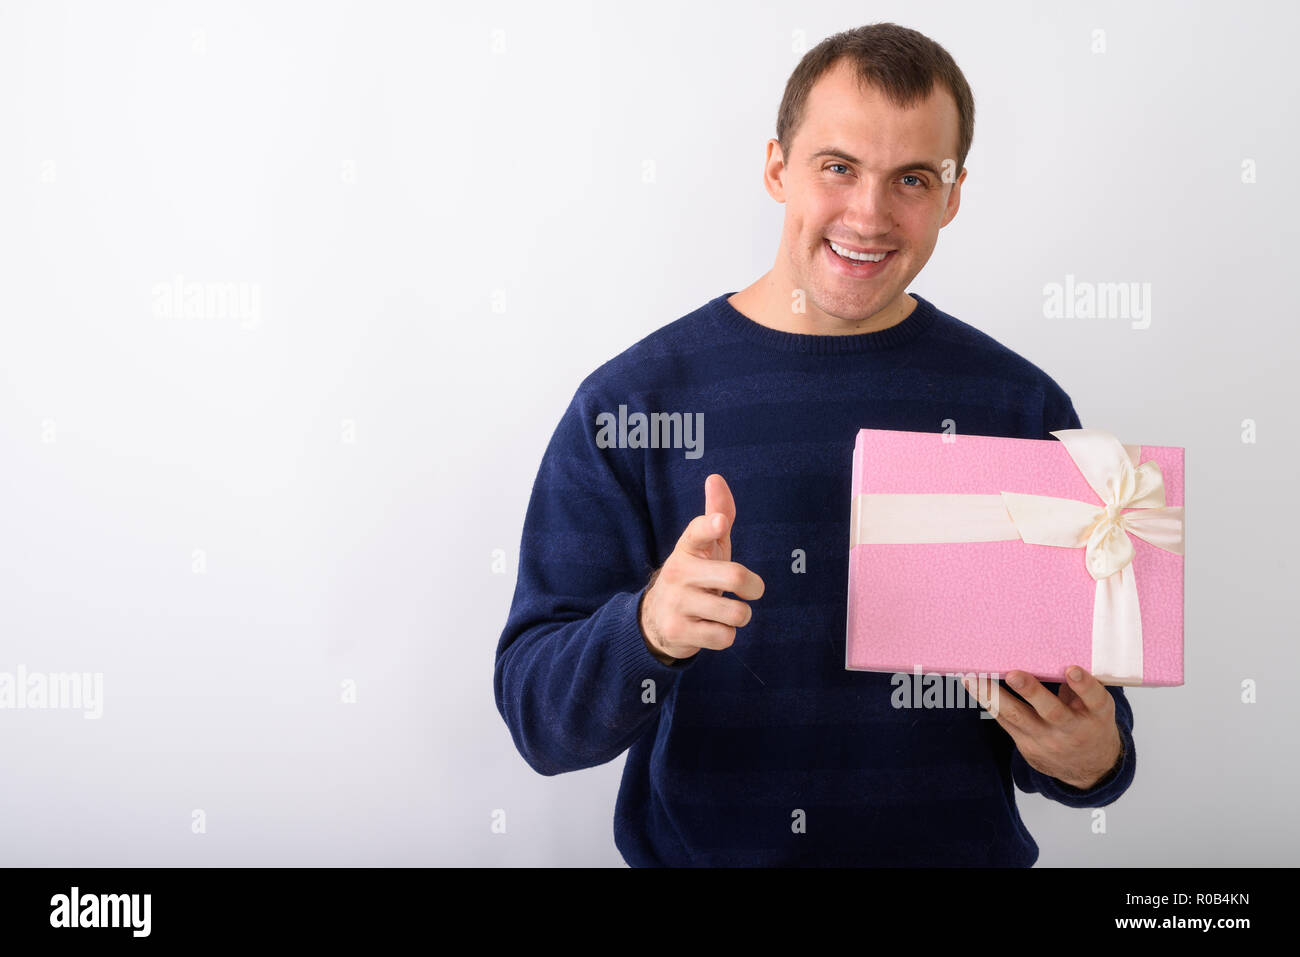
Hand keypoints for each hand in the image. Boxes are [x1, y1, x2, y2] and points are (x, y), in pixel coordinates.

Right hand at [639, 473, 764, 663]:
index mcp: (687, 548)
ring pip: (735, 613)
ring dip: (740, 615)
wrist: (656, 619)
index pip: (698, 532)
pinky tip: (712, 629)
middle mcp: (678, 573)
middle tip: (752, 590)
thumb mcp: (704, 546)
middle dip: (754, 587)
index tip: (720, 523)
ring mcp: (677, 604)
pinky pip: (724, 637)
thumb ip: (717, 513)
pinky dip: (726, 635)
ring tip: (729, 613)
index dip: (711, 526)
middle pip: (734, 577)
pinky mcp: (678, 632)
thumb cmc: (694, 575)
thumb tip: (715, 478)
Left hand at [964, 665, 1123, 789]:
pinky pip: (1005, 722)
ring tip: (974, 678)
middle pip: (1052, 712)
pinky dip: (989, 703)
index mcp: (1097, 715)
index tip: (1071, 669)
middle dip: (1031, 692)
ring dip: (994, 696)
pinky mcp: (1028, 747)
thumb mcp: (1096, 706)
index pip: (1095, 700)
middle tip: (1014, 675)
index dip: (1084, 685)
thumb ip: (1081, 685)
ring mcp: (1049, 741)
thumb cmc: (1090, 722)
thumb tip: (1053, 649)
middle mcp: (1073, 730)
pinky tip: (974, 686)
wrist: (1089, 767)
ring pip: (1018, 718)